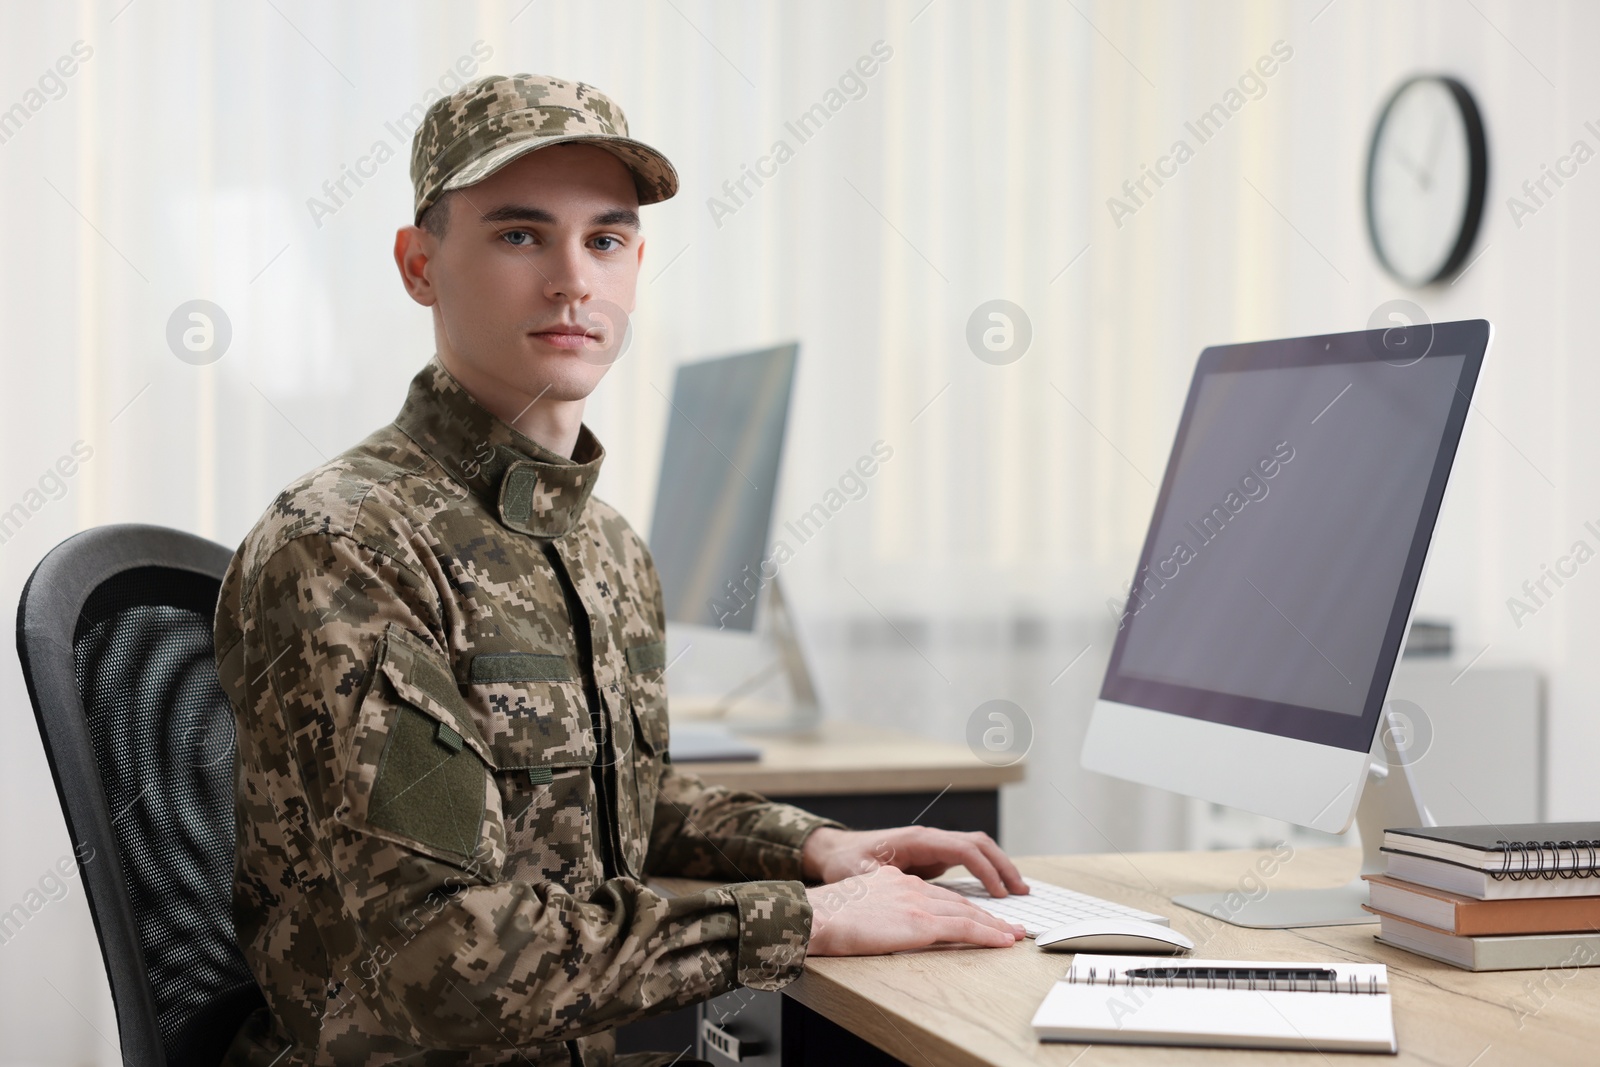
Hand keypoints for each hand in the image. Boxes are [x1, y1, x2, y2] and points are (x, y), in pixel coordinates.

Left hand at [801, 825, 1028, 896]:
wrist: (837, 851)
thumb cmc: (846, 861)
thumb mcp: (861, 874)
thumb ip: (883, 882)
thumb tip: (902, 891)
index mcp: (918, 840)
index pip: (964, 849)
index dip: (985, 871)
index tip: (999, 894)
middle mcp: (930, 839)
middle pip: (979, 844)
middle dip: (1003, 865)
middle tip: (1022, 892)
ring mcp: (934, 846)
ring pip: (977, 849)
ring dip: (999, 866)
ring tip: (1018, 891)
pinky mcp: (933, 857)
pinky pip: (968, 860)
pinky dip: (986, 871)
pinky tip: (996, 890)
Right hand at [805, 866, 1023, 954]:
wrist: (815, 916)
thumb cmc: (824, 916)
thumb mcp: (855, 903)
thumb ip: (876, 907)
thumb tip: (882, 922)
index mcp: (894, 880)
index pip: (937, 894)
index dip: (962, 906)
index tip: (979, 915)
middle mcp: (909, 886)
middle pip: (957, 901)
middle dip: (987, 914)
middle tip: (1009, 925)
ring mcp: (917, 903)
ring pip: (966, 913)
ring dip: (994, 925)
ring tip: (1014, 935)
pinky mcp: (920, 922)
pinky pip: (964, 928)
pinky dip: (988, 934)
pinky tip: (1003, 941)